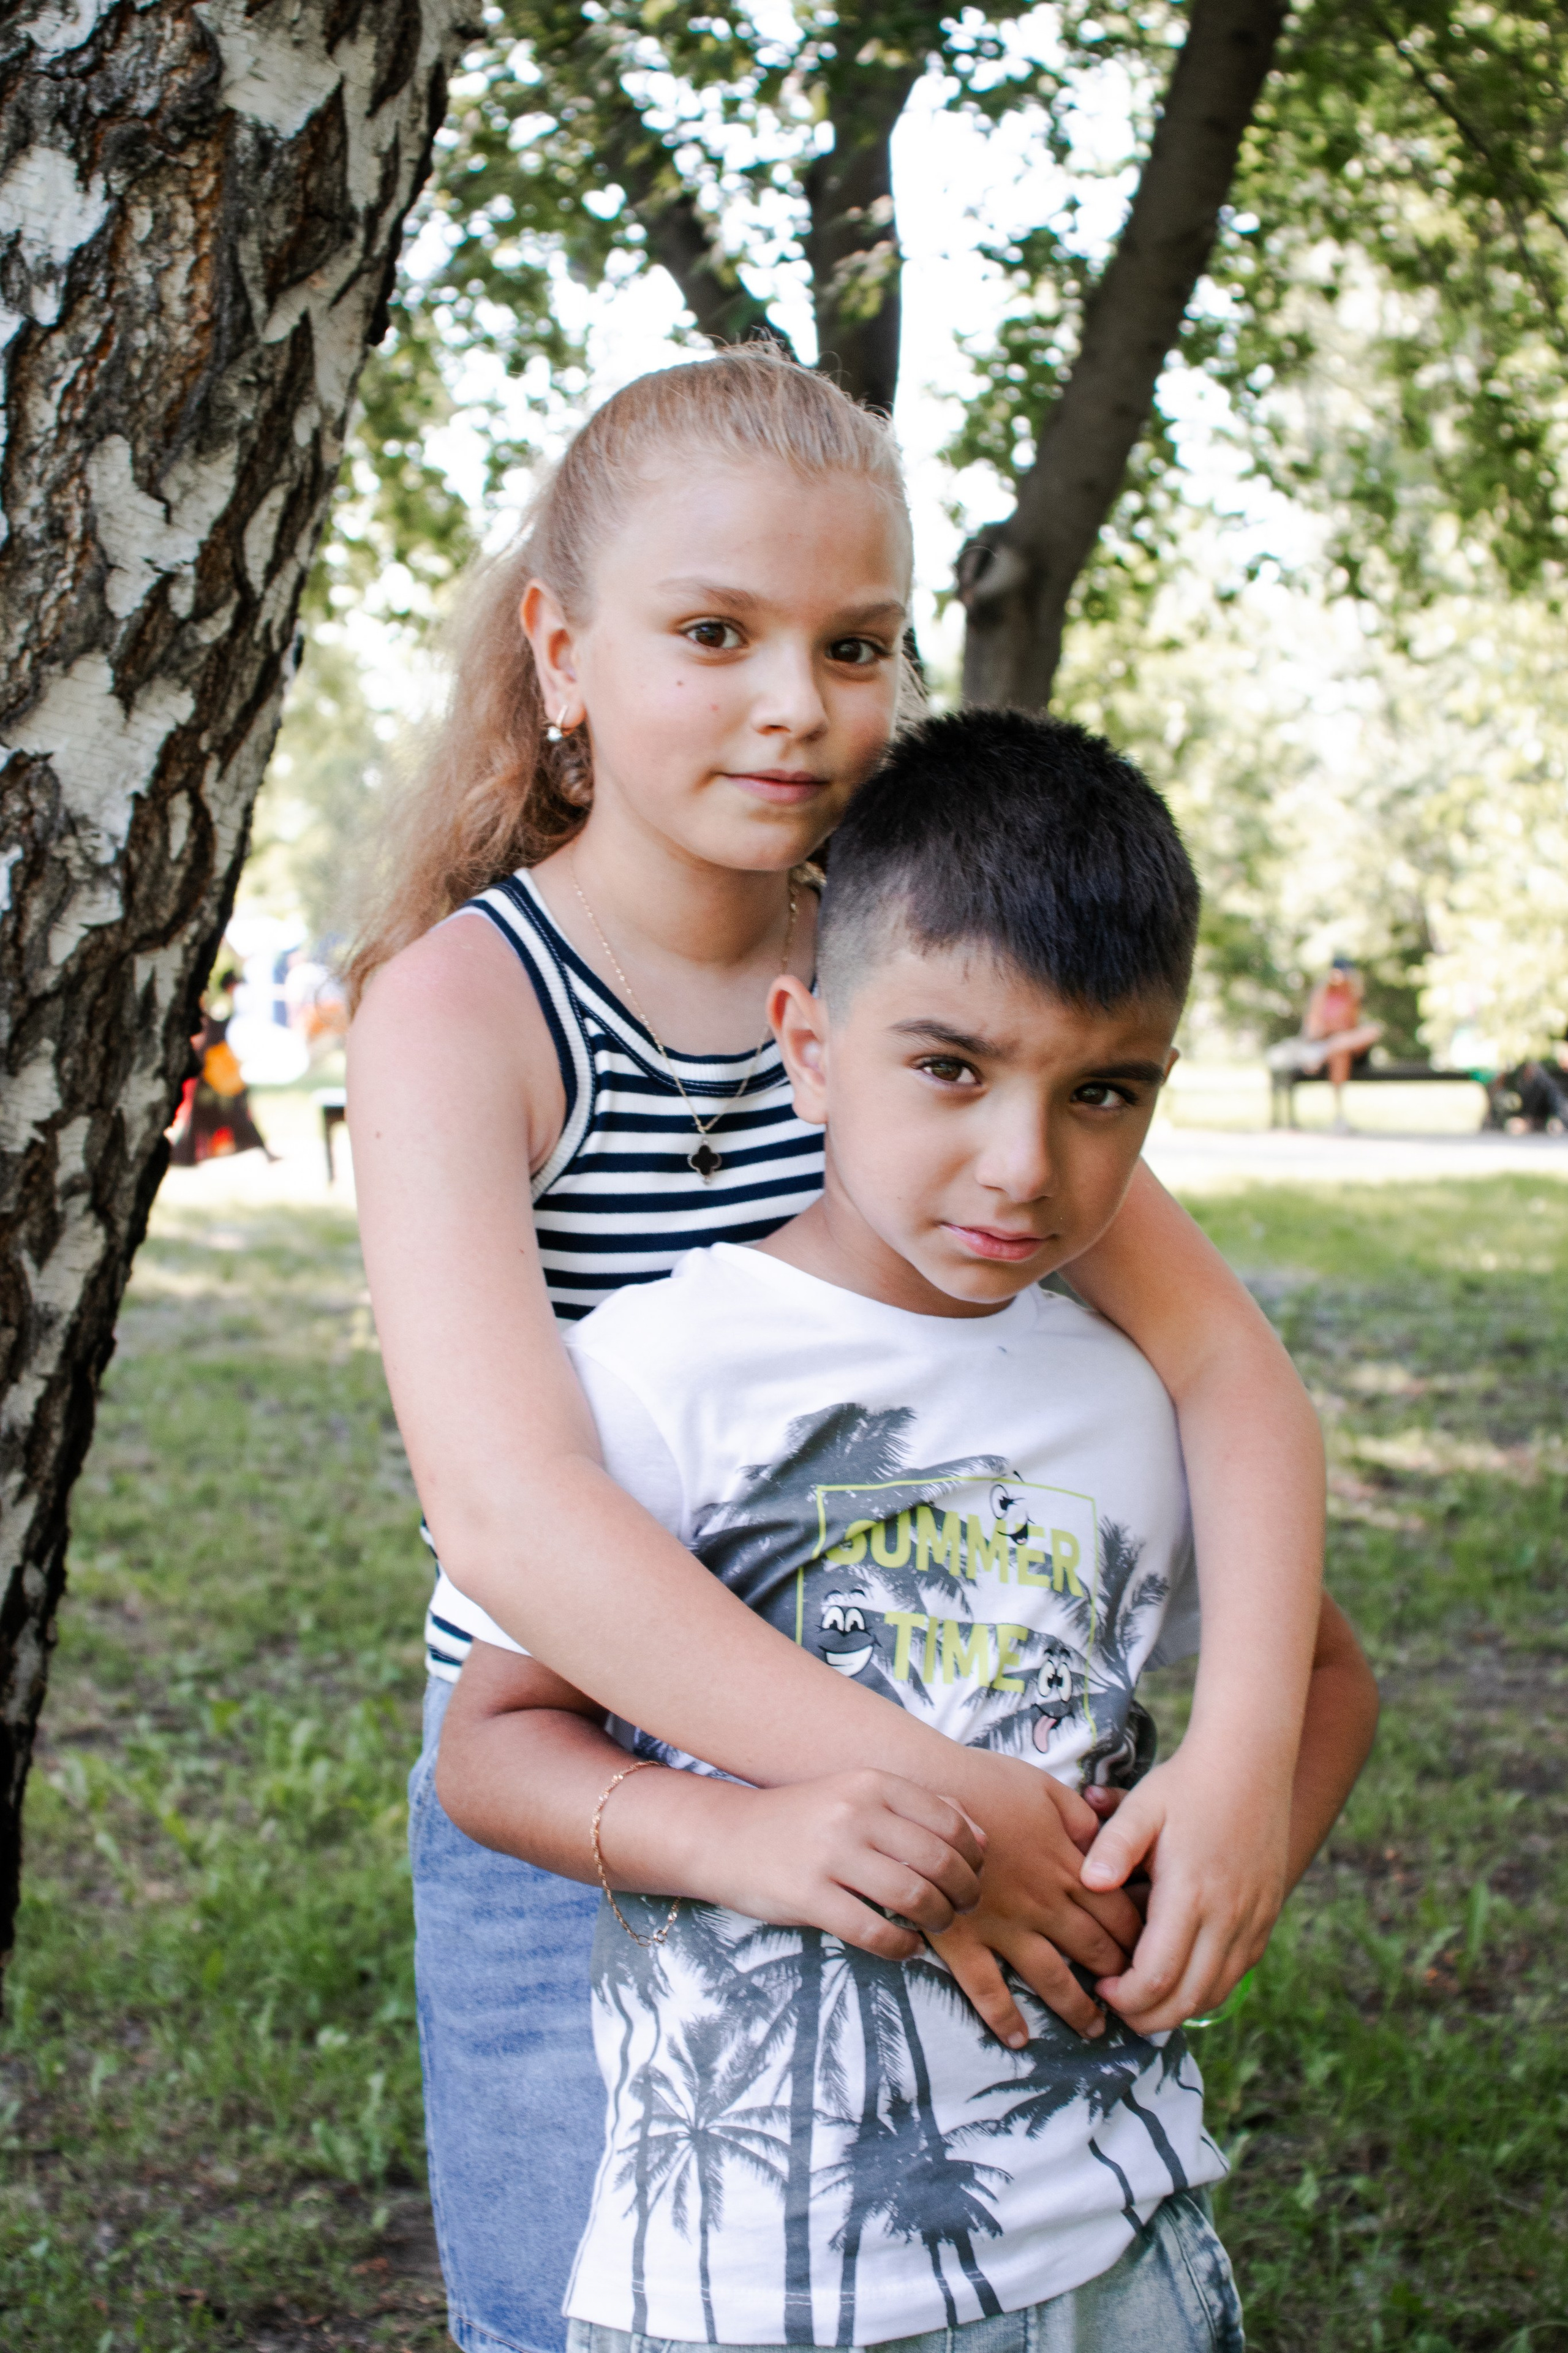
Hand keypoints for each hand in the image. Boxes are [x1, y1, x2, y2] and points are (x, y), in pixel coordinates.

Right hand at [686, 1769, 986, 1961]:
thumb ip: (920, 1809)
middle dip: (964, 1893)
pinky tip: (905, 1946)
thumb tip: (982, 1838)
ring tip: (935, 1926)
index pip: (950, 1822)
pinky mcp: (807, 1896)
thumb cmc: (806, 1821)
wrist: (728, 1836)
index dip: (974, 1857)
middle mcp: (853, 1812)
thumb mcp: (859, 1797)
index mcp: (871, 1783)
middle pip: (939, 1861)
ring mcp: (828, 1854)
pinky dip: (902, 1947)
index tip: (974, 1876)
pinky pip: (874, 1931)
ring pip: (914, 1897)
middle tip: (963, 1908)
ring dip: (938, 1920)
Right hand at [930, 1755, 1145, 2045]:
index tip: (1154, 1954)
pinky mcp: (963, 1938)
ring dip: (1076, 2008)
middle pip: (1093, 1950)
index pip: (1119, 1912)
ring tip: (1094, 2030)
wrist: (925, 1790)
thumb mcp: (1047, 1789)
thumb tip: (1107, 1845)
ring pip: (1051, 1978)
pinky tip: (1019, 2040)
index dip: (1140, 1937)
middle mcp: (1043, 1903)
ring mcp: (1004, 1925)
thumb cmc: (986, 1782)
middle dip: (1119, 1977)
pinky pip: (987, 1988)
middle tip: (1134, 1998)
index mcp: (1066, 1865)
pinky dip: (1004, 2018)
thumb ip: (1083, 1820)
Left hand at [1080, 1740, 1289, 2031]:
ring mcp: (1252, 1920)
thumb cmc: (1186, 1785)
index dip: (1125, 1996)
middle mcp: (1227, 1916)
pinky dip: (1206, 1989)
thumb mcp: (1142, 1806)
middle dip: (1147, 2017)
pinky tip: (1179, 1978)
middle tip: (1116, 2007)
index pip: (1156, 1975)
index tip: (1100, 1988)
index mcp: (1191, 1893)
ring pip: (1215, 1993)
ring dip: (1177, 2008)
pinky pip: (1236, 1974)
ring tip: (1142, 1998)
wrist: (1250, 1764)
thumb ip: (1113, 1846)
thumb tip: (1089, 1885)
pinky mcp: (1266, 1918)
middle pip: (1187, 1999)